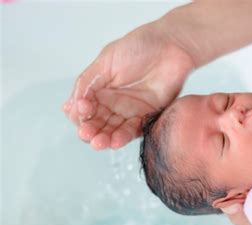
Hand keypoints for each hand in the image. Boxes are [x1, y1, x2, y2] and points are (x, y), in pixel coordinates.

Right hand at [63, 22, 194, 149]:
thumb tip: (72, 106)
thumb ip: (87, 83)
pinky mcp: (147, 116)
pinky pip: (132, 131)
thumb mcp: (106, 61)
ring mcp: (129, 110)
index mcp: (99, 88)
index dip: (80, 113)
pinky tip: (115, 141)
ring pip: (111, 131)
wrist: (171, 47)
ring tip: (99, 142)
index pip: (83, 109)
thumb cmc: (140, 46)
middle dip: (89, 130)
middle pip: (95, 124)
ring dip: (103, 139)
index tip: (83, 109)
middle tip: (87, 133)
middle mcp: (112, 102)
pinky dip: (123, 138)